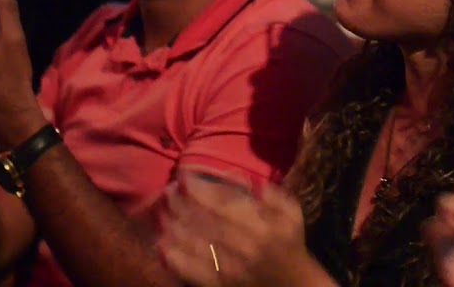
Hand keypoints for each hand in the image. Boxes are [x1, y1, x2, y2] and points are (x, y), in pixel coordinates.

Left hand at [158, 175, 331, 286]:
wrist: (292, 286)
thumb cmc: (289, 245)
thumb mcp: (291, 215)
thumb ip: (271, 194)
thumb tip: (242, 177)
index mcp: (261, 226)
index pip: (223, 203)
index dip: (200, 189)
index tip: (184, 177)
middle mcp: (244, 246)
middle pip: (205, 221)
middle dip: (183, 203)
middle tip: (168, 191)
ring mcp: (230, 268)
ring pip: (194, 243)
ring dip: (174, 226)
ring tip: (162, 211)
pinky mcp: (220, 285)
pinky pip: (192, 271)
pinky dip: (175, 258)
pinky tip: (162, 244)